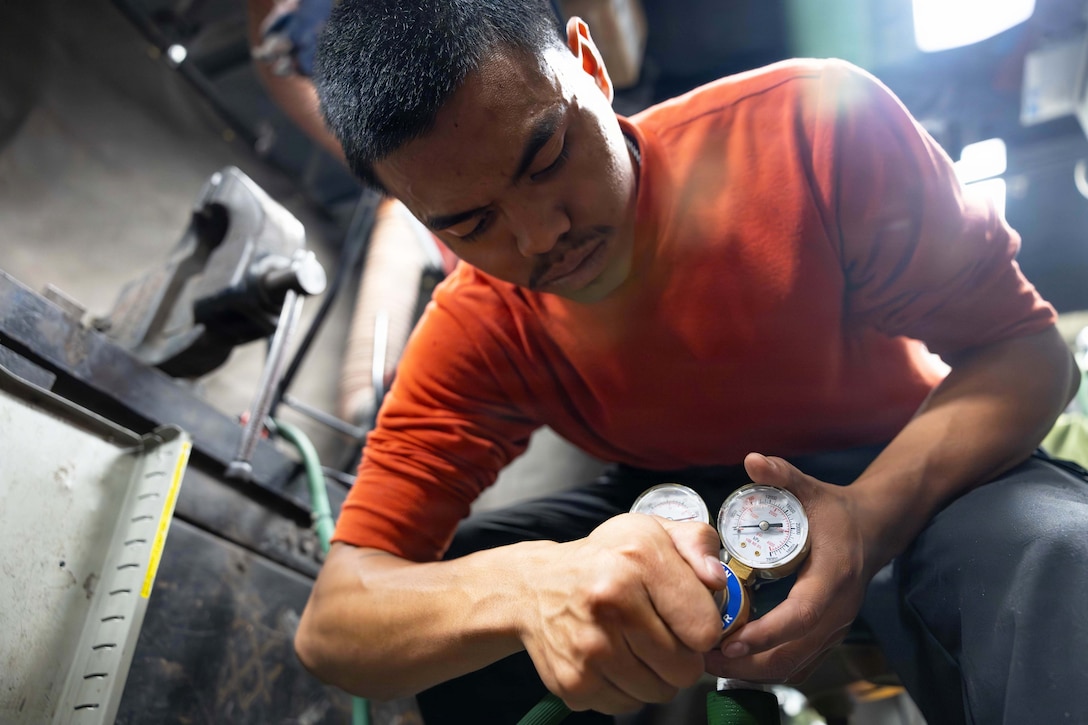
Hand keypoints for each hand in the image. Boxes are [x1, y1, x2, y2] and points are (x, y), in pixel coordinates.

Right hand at [519, 513, 726, 713]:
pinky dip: (625, 688)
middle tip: (659, 632)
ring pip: (659, 692)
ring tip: (634, 644)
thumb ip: (696, 543)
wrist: (535, 585)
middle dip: (681, 655)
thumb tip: (716, 581)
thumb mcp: (652, 531)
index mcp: (637, 559)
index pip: (705, 629)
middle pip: (685, 669)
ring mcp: (589, 647)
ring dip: (654, 674)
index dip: (701, 625)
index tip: (683, 614)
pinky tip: (611, 658)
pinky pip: (627, 705)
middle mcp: (610, 602)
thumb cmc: (604, 560)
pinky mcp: (572, 681)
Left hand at [705, 453, 874, 683]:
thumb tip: (751, 459)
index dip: (767, 633)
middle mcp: (837, 611)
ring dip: (754, 671)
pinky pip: (800, 664)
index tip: (731, 641)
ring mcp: (835, 628)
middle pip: (793, 653)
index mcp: (832, 578)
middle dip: (749, 664)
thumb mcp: (809, 488)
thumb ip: (782, 474)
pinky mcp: (829, 636)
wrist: (873, 530)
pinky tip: (737, 664)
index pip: (800, 615)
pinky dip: (768, 670)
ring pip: (795, 665)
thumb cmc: (833, 511)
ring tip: (711, 664)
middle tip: (705, 660)